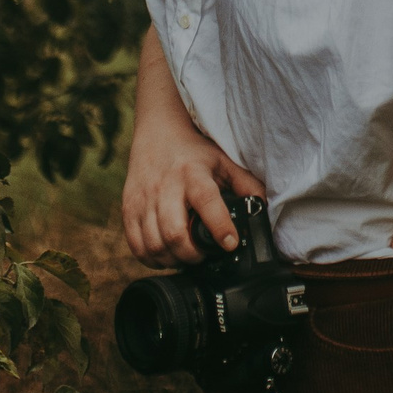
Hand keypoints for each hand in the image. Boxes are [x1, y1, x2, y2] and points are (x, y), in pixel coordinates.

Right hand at [122, 117, 263, 268]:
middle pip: (174, 233)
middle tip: (204, 255)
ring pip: (154, 244)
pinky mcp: (128, 208)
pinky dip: (151, 258)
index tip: (230, 244)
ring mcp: (143, 199)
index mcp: (193, 174)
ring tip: (186, 257)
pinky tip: (165, 254)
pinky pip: (136, 245)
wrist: (157, 133)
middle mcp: (165, 186)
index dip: (220, 227)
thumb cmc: (193, 152)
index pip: (206, 202)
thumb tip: (263, 208)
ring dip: (173, 260)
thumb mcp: (223, 162)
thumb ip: (245, 184)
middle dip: (192, 255)